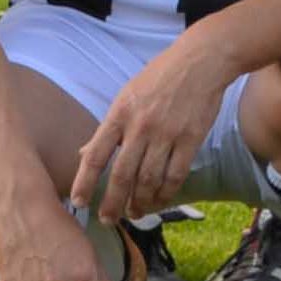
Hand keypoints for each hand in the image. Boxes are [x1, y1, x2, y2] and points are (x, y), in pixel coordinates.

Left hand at [68, 31, 232, 222]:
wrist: (201, 61)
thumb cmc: (160, 77)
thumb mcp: (126, 96)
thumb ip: (108, 128)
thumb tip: (85, 154)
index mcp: (119, 114)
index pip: (96, 156)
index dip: (84, 182)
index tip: (79, 202)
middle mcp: (141, 126)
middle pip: (122, 175)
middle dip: (112, 203)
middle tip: (108, 220)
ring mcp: (167, 133)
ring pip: (149, 180)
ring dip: (140, 202)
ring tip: (135, 213)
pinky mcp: (191, 138)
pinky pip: (175, 174)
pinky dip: (166, 193)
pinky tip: (159, 201)